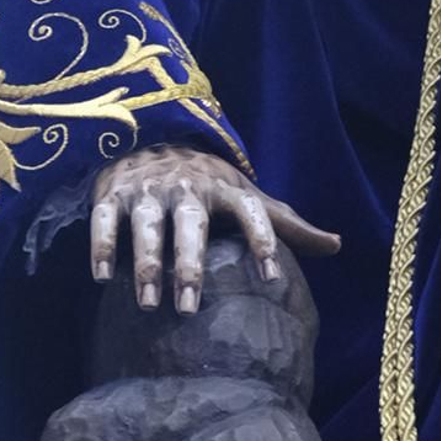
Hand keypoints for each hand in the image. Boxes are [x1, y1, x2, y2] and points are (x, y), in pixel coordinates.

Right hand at [88, 145, 339, 314]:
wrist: (152, 132)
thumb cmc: (208, 181)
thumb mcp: (247, 195)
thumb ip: (285, 223)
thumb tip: (338, 245)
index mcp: (226, 189)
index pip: (251, 212)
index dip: (263, 240)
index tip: (271, 276)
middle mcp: (188, 188)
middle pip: (191, 225)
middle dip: (188, 265)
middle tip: (188, 309)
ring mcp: (148, 189)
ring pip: (146, 225)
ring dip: (145, 262)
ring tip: (148, 303)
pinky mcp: (113, 191)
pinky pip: (104, 219)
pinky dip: (101, 245)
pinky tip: (103, 277)